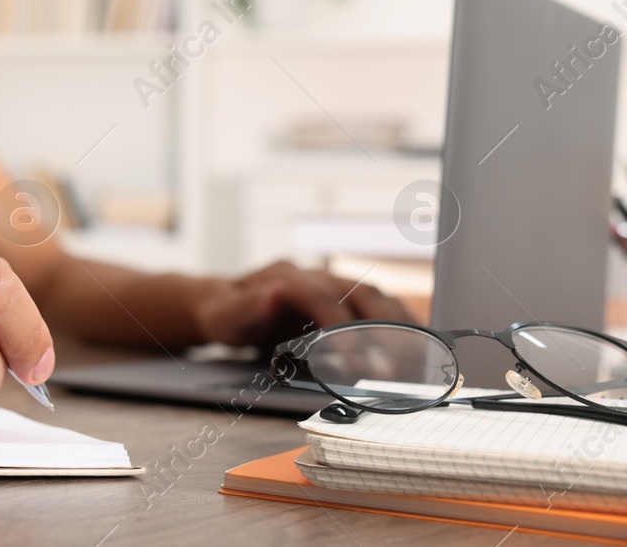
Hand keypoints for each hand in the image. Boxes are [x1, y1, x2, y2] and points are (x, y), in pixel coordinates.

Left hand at [192, 260, 414, 348]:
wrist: (227, 301)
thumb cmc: (226, 313)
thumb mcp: (223, 316)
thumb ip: (244, 307)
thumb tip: (272, 292)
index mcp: (287, 275)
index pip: (323, 297)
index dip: (341, 327)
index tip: (354, 360)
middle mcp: (316, 274)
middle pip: (361, 293)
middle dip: (383, 330)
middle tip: (396, 368)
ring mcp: (333, 283)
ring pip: (377, 296)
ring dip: (400, 326)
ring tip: (419, 360)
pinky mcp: (344, 297)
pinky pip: (381, 304)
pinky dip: (402, 323)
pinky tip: (420, 346)